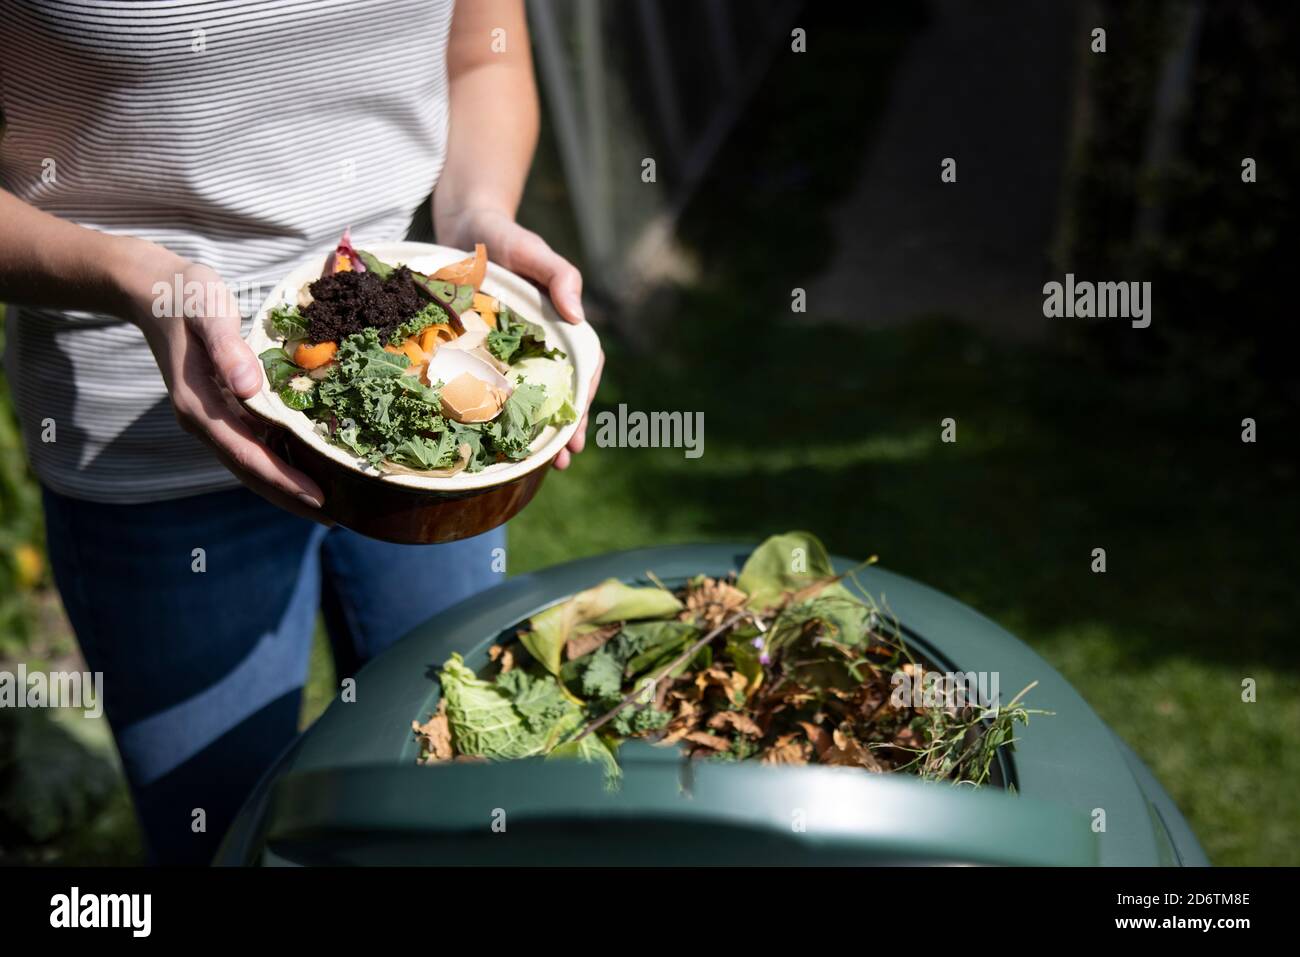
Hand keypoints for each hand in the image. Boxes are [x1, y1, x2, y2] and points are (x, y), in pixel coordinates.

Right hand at [113, 238, 328, 521]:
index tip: (319, 500)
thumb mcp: (208, 312)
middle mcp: (203, 421)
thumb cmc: (186, 296)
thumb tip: (249, 388)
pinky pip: (250, 445)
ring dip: (285, 486)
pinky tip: (306, 466)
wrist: (152, 289)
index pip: (247, 456)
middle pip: (250, 472)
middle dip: (290, 497)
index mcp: (199, 406)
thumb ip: (227, 348)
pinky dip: (277, 461)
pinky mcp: (218, 409)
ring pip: (250, 463)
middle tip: (336, 518)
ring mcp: (209, 417)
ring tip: (327, 503)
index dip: (283, 480)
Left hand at [436, 207, 602, 469]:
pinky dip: (498, 414)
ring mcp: (512, 350)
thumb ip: (560, 275)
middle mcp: (541, 343)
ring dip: (536, 429)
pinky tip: (494, 440)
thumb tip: (578, 316)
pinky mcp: (483, 352)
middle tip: (562, 458)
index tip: (579, 422)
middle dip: (564, 426)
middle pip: (561, 391)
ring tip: (537, 463)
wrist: (465, 228)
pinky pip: (493, 386)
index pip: (584, 366)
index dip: (585, 396)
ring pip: (530, 396)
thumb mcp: (534, 251)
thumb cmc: (506, 237)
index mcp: (561, 325)